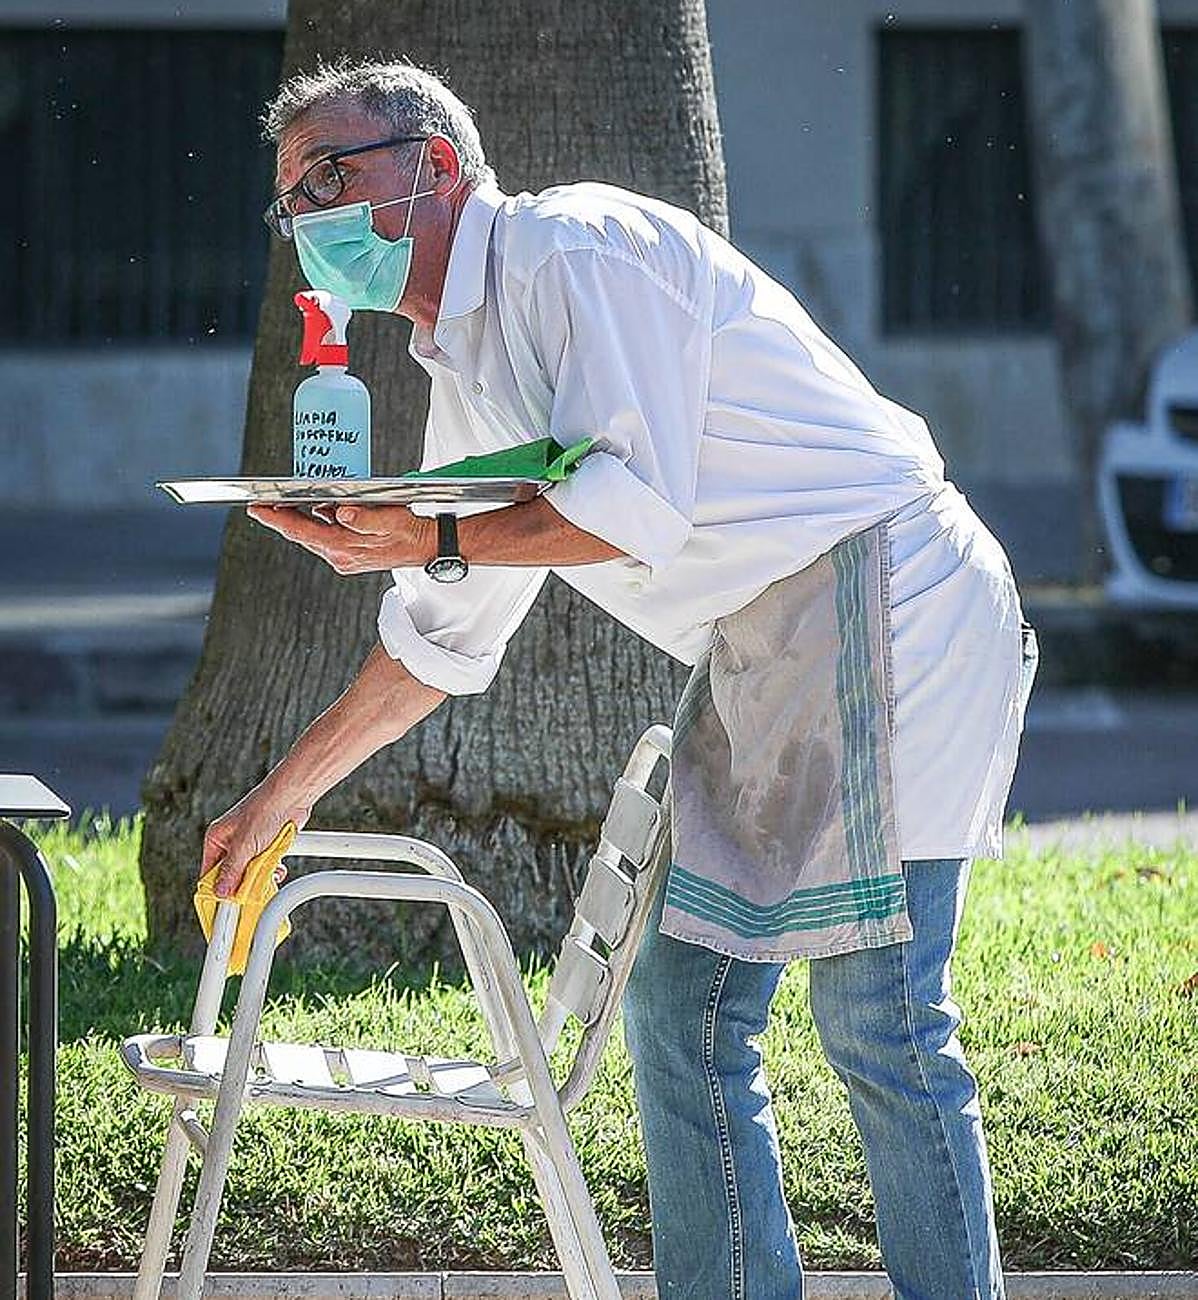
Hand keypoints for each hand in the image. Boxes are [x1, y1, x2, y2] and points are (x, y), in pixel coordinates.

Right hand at [201, 778, 311, 897]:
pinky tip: (278, 870)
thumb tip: (222, 893)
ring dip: (259, 878)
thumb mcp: (244, 846)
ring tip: (268, 876)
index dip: (216, 891)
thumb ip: (233, 870)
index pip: (209, 873)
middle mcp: (230, 843)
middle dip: (242, 885)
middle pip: (231, 876)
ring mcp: (249, 846)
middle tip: (250, 894)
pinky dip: (271, 871)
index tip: (224, 907)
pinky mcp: (266, 847)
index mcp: (216, 840)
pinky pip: (264, 867)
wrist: (291, 797)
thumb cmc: (264, 811)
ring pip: (249, 873)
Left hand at [246, 504, 434, 574]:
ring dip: (302, 519)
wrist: (426, 546)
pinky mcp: (348, 554)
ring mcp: (343, 557)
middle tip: (262, 504)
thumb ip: (365, 517)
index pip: (302, 532)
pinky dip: (319, 524)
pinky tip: (323, 512)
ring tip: (290, 502)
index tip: (257, 510)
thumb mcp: (392, 519)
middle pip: (302, 534)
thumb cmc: (411, 532)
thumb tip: (341, 512)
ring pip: (312, 535)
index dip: (277, 520)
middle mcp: (340, 556)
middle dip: (281, 518)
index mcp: (345, 547)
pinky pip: (325, 537)